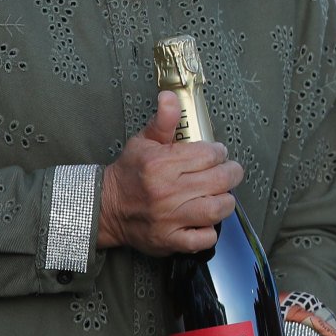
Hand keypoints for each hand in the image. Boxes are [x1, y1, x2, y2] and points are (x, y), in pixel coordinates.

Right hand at [97, 92, 243, 254]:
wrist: (104, 208)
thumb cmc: (129, 173)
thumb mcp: (143, 142)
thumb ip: (164, 120)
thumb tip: (171, 96)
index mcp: (160, 164)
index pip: (210, 154)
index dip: (219, 152)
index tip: (216, 154)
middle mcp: (166, 191)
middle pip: (220, 180)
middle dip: (231, 173)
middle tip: (227, 172)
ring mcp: (168, 218)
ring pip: (217, 209)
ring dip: (225, 201)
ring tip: (219, 194)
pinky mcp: (169, 240)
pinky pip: (204, 239)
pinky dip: (210, 231)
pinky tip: (205, 220)